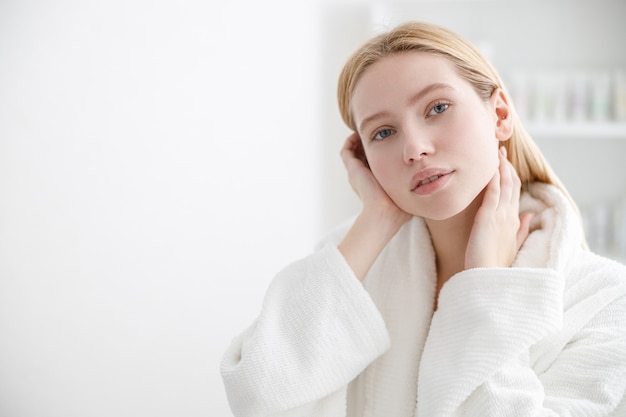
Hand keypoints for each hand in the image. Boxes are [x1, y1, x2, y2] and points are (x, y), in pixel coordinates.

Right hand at [340, 133, 410, 223]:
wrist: (384, 213)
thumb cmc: (398, 208)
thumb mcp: (407, 192)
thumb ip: (414, 185)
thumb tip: (430, 179)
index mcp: (374, 182)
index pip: (373, 163)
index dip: (379, 152)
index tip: (390, 142)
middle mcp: (363, 177)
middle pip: (362, 156)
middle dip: (369, 145)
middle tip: (380, 133)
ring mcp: (356, 173)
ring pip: (352, 152)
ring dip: (359, 141)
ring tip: (369, 131)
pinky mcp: (352, 169)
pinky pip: (346, 150)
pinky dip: (351, 140)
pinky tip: (361, 133)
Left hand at [464, 146, 533, 268]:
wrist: (487, 278)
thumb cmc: (494, 265)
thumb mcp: (512, 245)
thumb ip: (521, 229)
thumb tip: (529, 215)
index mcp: (514, 221)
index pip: (515, 193)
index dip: (511, 176)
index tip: (505, 163)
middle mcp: (509, 216)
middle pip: (511, 185)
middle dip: (506, 166)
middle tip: (500, 150)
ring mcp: (500, 216)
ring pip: (504, 185)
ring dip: (500, 167)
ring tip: (496, 152)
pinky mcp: (487, 218)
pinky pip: (492, 193)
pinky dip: (492, 178)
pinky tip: (490, 166)